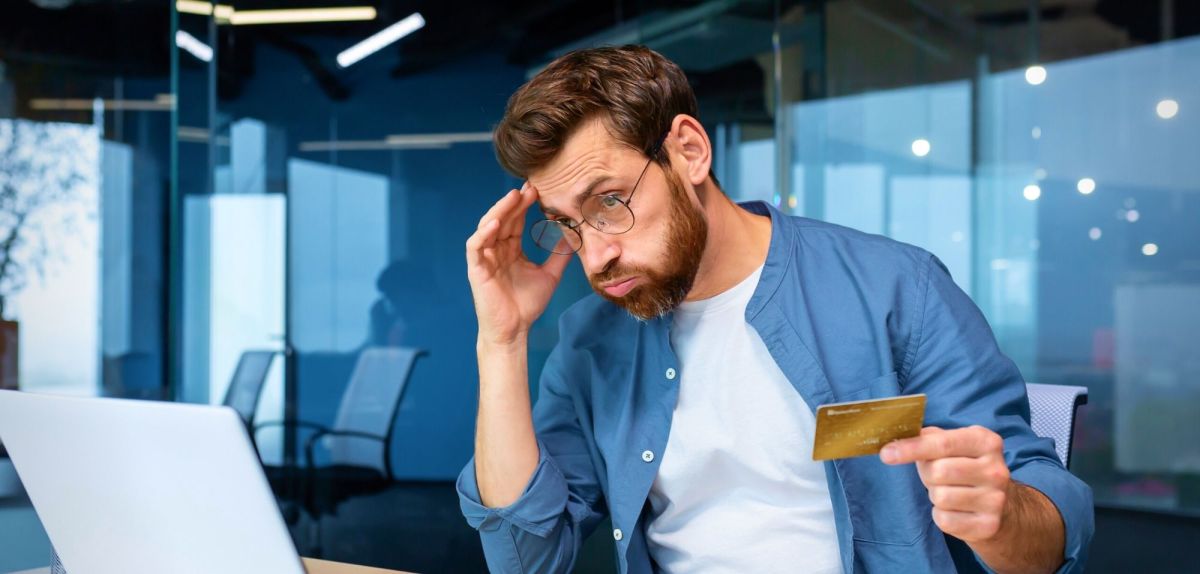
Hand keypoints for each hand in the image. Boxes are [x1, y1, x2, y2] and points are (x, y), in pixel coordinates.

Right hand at [466, 183, 571, 346]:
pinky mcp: (476, 269)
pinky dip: (483, 233)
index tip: (538, 190)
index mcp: (510, 250)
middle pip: (503, 219)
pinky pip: (475, 246)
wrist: (514, 330)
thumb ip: (560, 255)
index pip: (516, 221)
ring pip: (488, 226)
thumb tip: (575, 236)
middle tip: (530, 188)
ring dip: (499, 211)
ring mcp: (484, 258)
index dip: (525, 205)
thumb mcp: (550, 275)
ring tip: (514, 197)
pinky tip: (496, 223)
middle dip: (515, 203)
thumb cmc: (527, 305)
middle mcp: (496, 250)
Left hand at [880, 426, 1012, 542]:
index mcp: (986, 442)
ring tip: (951, 492)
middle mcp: (996, 470)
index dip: (911, 448)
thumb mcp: (955, 445)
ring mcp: (995, 499)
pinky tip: (957, 510)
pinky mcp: (988, 525)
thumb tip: (897, 439)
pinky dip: (942, 515)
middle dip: (927, 474)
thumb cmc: (966, 469)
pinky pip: (944, 520)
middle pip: (938, 471)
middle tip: (937, 475)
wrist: (1002, 507)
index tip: (886, 454)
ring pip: (940, 497)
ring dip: (936, 496)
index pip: (942, 443)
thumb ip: (929, 438)